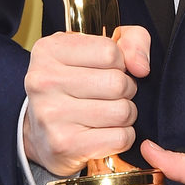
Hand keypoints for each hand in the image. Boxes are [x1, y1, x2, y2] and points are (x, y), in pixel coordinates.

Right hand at [22, 26, 149, 174]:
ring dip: (126, 114)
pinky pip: (120, 137)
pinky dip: (123, 136)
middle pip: (117, 82)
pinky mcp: (64, 145)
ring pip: (122, 111)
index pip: (110, 52)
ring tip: (109, 113)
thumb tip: (142, 67)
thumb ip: (132, 40)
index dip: (120, 63)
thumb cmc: (76, 85)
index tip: (107, 70)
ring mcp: (51, 114)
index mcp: (49, 50)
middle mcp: (44, 81)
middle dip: (126, 90)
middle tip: (111, 95)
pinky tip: (105, 132)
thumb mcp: (99, 48)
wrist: (42, 136)